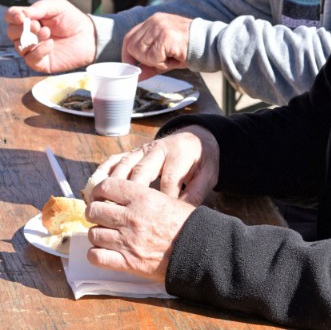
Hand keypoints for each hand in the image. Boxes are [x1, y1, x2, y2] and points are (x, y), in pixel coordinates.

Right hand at [5, 0, 96, 72]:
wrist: (89, 36)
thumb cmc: (73, 20)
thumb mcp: (58, 6)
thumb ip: (40, 7)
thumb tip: (23, 14)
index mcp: (30, 19)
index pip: (11, 17)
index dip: (13, 16)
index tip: (22, 17)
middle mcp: (29, 34)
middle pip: (12, 32)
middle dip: (24, 28)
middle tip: (39, 25)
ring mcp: (33, 49)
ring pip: (19, 46)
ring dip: (33, 39)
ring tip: (48, 33)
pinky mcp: (40, 62)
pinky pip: (30, 59)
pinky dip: (39, 50)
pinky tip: (50, 44)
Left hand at [86, 178, 193, 280]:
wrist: (197, 248)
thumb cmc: (184, 222)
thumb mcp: (166, 198)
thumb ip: (142, 195)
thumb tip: (123, 193)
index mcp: (141, 197)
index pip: (106, 186)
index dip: (99, 190)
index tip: (100, 195)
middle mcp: (130, 217)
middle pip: (94, 211)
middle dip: (95, 212)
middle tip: (101, 216)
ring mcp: (127, 241)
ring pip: (93, 234)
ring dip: (97, 234)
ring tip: (106, 234)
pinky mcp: (127, 262)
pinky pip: (97, 257)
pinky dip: (96, 254)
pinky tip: (104, 251)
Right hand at [87, 127, 219, 204]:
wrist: (197, 137)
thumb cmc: (202, 160)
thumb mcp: (208, 175)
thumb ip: (196, 192)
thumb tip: (184, 214)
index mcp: (179, 154)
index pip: (169, 178)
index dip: (164, 200)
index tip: (158, 221)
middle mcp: (158, 149)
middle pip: (142, 170)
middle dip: (131, 194)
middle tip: (120, 217)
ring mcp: (143, 149)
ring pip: (124, 165)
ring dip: (111, 185)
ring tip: (101, 207)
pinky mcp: (134, 151)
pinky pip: (115, 159)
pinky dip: (103, 172)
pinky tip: (94, 188)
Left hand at [121, 12, 192, 77]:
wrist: (211, 44)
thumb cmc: (190, 49)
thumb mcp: (167, 55)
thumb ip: (150, 64)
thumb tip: (136, 76)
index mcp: (154, 21)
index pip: (130, 36)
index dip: (128, 53)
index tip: (132, 65)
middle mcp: (155, 21)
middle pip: (132, 45)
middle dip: (141, 60)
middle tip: (159, 63)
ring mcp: (159, 28)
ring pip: (140, 52)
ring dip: (153, 62)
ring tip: (169, 58)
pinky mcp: (165, 37)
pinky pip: (152, 57)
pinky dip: (161, 63)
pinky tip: (174, 58)